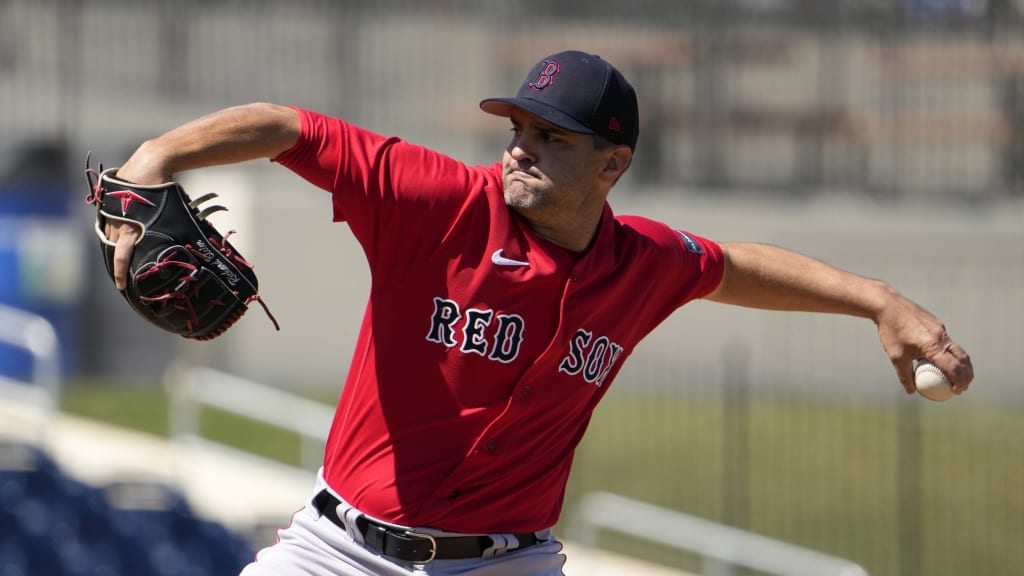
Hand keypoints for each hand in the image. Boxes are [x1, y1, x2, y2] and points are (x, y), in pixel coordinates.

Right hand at [103, 147, 172, 290]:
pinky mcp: (108, 203)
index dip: (120, 274)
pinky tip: (119, 234)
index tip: (121, 286)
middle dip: (116, 262)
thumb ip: (173, 231)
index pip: (121, 257)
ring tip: (121, 256)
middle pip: (112, 248)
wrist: (150, 162)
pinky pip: (108, 222)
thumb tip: (192, 248)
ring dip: (114, 246)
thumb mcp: (172, 213)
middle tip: (122, 274)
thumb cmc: (164, 189)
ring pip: (108, 235)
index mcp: (132, 228)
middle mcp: (117, 222)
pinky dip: (113, 231)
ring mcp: (110, 212)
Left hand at [875, 295, 973, 395]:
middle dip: (968, 374)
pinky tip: (941, 360)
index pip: (954, 367)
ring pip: (958, 349)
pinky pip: (948, 342)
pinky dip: (950, 353)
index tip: (958, 392)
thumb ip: (905, 375)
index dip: (959, 381)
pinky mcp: (938, 325)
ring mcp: (941, 329)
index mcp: (933, 345)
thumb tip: (911, 392)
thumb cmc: (891, 332)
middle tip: (963, 387)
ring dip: (961, 364)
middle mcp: (941, 337)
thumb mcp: (895, 356)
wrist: (889, 306)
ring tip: (957, 377)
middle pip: (963, 358)